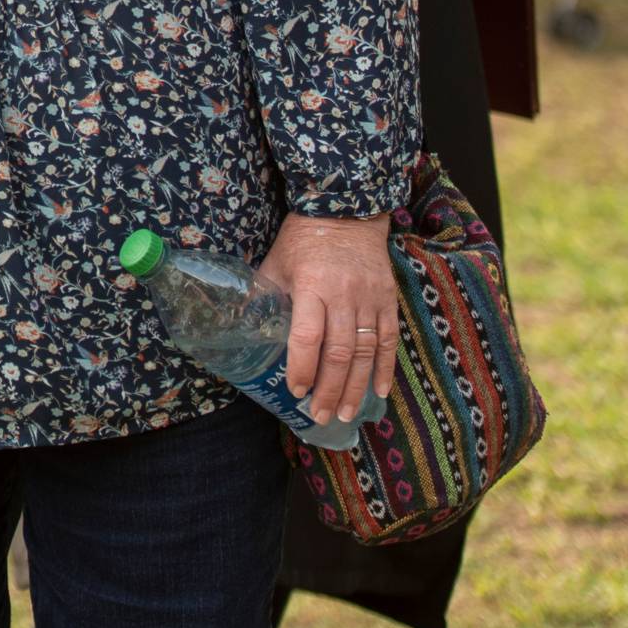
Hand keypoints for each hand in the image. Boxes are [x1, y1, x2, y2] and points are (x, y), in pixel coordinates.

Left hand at [257, 211, 399, 423]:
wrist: (346, 211)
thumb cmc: (302, 239)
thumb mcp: (275, 263)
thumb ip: (261, 296)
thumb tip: (238, 327)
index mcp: (310, 285)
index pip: (306, 335)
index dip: (301, 367)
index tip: (295, 390)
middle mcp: (343, 295)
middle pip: (338, 352)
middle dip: (328, 389)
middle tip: (318, 415)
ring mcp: (369, 299)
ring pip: (365, 352)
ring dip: (355, 387)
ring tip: (343, 413)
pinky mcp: (388, 300)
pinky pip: (389, 340)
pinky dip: (385, 369)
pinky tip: (378, 392)